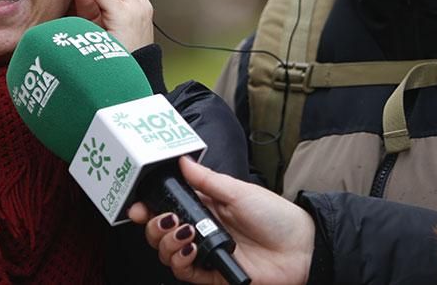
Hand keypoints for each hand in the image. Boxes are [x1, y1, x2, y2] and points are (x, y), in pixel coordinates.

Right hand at [128, 156, 314, 284]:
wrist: (300, 247)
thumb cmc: (275, 216)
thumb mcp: (238, 191)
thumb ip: (206, 180)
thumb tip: (181, 161)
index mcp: (204, 207)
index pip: (167, 207)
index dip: (148, 208)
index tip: (137, 205)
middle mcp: (199, 230)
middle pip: (159, 232)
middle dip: (152, 225)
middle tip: (162, 218)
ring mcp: (204, 253)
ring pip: (166, 252)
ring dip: (167, 242)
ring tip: (185, 232)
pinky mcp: (211, 274)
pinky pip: (184, 271)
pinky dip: (180, 261)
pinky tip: (191, 249)